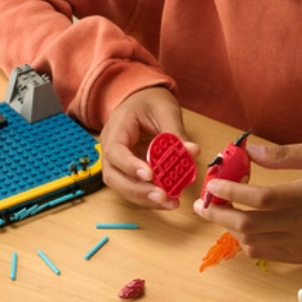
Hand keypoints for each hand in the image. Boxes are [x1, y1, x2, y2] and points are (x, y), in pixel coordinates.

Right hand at [99, 87, 198, 208]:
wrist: (139, 99)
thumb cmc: (149, 101)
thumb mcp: (165, 110)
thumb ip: (176, 133)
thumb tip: (192, 151)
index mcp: (117, 128)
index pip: (115, 151)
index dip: (130, 166)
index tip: (150, 175)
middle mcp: (110, 147)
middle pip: (113, 176)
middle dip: (138, 190)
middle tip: (163, 197)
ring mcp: (115, 161)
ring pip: (121, 186)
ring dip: (144, 198)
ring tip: (169, 202)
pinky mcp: (125, 170)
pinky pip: (132, 186)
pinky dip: (148, 196)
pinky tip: (167, 199)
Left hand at [193, 141, 301, 262]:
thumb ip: (285, 153)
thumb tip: (250, 152)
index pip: (260, 199)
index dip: (231, 193)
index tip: (212, 185)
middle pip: (248, 225)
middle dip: (218, 214)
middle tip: (203, 203)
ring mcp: (299, 245)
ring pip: (250, 242)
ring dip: (228, 227)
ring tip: (218, 212)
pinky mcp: (299, 257)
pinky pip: (262, 254)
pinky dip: (245, 241)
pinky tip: (240, 227)